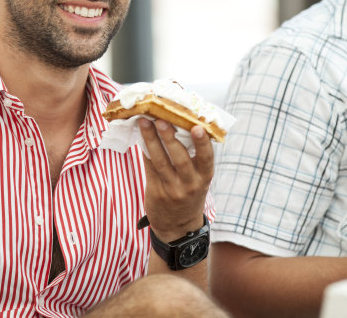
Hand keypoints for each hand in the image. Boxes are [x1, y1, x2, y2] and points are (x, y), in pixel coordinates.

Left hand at [139, 118, 213, 241]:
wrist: (178, 227)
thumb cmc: (190, 194)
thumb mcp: (199, 179)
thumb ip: (194, 157)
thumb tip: (180, 124)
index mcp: (204, 177)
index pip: (206, 158)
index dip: (202, 142)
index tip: (197, 126)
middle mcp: (190, 184)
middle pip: (180, 158)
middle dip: (170, 137)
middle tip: (161, 119)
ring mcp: (172, 189)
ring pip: (160, 161)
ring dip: (151, 140)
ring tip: (145, 122)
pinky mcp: (156, 192)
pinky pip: (149, 168)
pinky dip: (145, 151)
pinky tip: (140, 137)